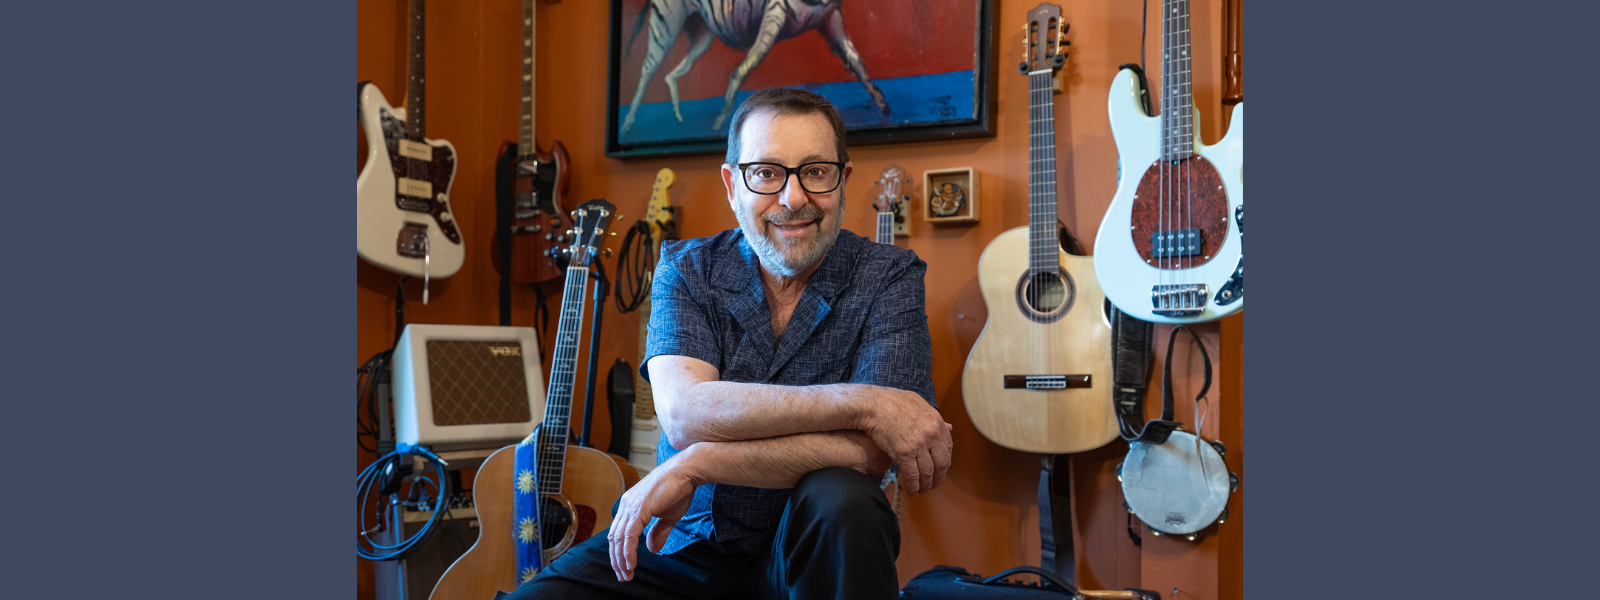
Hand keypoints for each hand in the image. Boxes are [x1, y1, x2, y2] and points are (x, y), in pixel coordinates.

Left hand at [607, 452, 696, 581]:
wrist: (687, 471)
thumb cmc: (679, 488)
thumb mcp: (667, 516)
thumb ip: (658, 532)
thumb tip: (652, 549)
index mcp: (630, 505)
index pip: (617, 533)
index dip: (619, 552)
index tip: (624, 567)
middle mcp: (626, 504)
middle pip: (614, 537)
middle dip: (617, 559)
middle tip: (623, 576)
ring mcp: (631, 505)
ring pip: (619, 538)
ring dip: (622, 559)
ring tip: (627, 573)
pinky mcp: (639, 507)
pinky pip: (629, 534)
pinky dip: (629, 551)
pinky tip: (631, 562)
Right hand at [861, 388, 952, 494]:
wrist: (872, 404)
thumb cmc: (890, 401)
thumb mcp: (917, 403)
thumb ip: (933, 417)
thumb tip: (949, 426)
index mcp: (936, 421)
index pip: (948, 447)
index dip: (944, 460)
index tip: (940, 467)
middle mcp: (931, 434)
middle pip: (942, 462)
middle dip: (939, 476)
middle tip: (934, 483)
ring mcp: (918, 444)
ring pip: (928, 471)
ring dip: (926, 484)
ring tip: (922, 489)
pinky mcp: (904, 453)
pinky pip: (912, 475)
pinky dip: (913, 485)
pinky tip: (912, 490)